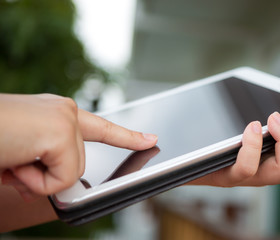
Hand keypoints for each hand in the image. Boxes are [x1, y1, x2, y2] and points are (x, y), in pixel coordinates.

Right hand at [0, 94, 157, 199]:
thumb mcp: (23, 153)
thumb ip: (49, 162)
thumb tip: (64, 182)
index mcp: (57, 115)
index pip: (100, 127)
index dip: (127, 136)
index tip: (151, 139)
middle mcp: (65, 111)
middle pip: (76, 165)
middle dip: (44, 176)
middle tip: (15, 160)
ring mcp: (65, 120)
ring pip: (69, 173)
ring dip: (35, 178)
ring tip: (11, 158)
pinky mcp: (61, 133)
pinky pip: (62, 178)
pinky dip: (35, 182)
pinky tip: (16, 161)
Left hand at [190, 101, 279, 186]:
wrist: (185, 160)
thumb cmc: (219, 142)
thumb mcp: (247, 125)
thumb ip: (271, 118)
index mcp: (278, 156)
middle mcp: (269, 170)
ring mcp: (250, 177)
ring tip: (273, 118)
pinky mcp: (228, 177)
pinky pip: (247, 170)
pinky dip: (252, 147)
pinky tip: (250, 128)